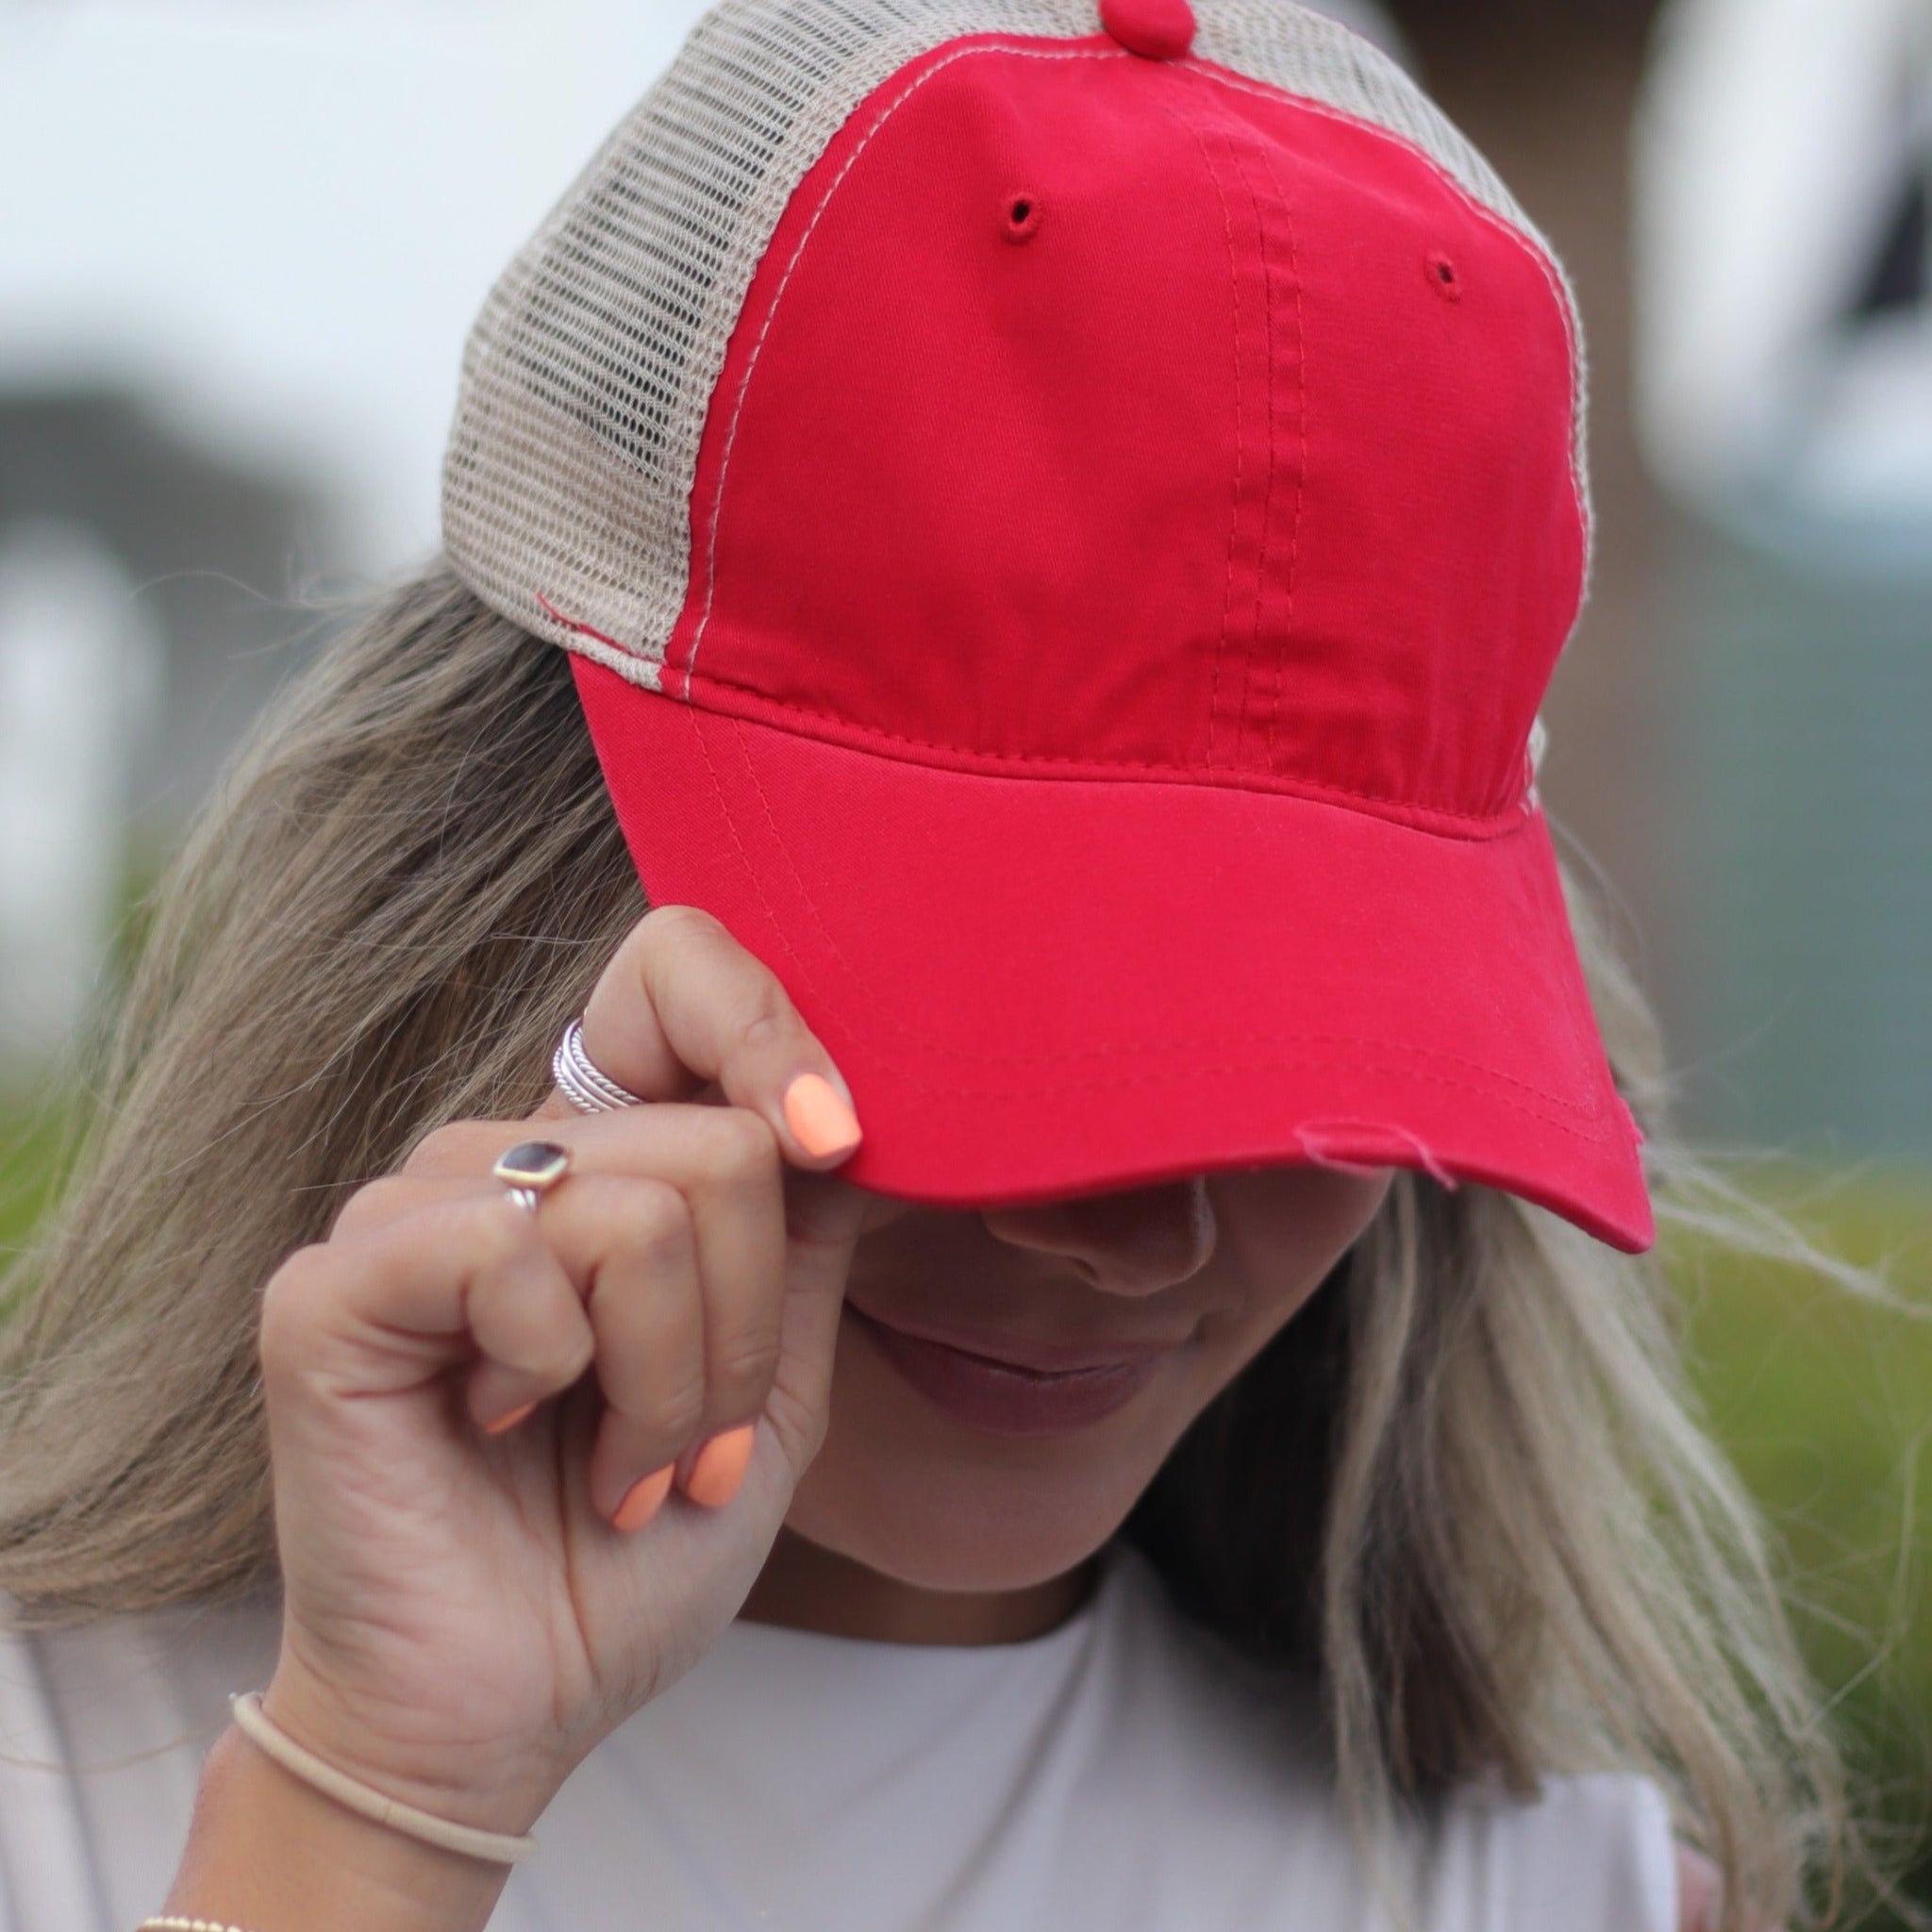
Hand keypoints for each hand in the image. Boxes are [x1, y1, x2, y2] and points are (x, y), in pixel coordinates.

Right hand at [253, 904, 867, 1838]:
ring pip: (639, 1207)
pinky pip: (517, 1256)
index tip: (834, 1141)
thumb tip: (849, 1117)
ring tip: (617, 1462)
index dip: (770, 1030)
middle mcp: (501, 1160)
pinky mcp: (334, 1287)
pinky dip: (559, 1373)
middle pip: (718, 1140)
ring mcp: (409, 1213)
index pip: (672, 973)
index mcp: (601, 1164)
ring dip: (672, 1378)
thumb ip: (805, 1241)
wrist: (511, 1706)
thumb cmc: (638, 1549)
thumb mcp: (773, 1387)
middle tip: (691, 1442)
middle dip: (747, 1328)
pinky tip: (503, 1427)